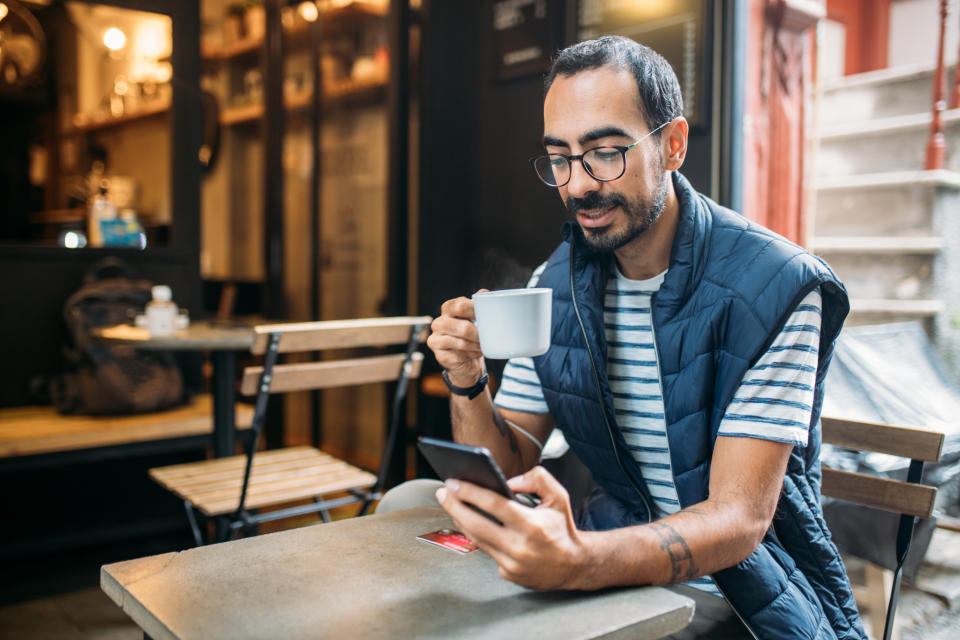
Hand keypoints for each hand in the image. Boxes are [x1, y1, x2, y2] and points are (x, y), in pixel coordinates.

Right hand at [426, 292, 487, 386]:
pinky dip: (472, 355)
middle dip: (479, 334)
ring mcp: (436, 340)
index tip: (488, 316)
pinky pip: (460, 355)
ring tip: (484, 346)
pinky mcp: (440, 356)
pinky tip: (476, 353)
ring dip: (477, 346)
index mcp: (447, 309)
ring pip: (462, 343)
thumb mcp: (475, 318)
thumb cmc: (471, 334)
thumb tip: (484, 292)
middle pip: (462, 327)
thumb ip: (478, 304)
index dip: (475, 310)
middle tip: (490, 337)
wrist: (466, 359)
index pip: (459, 306)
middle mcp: (438, 323)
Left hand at [435, 466, 589, 589]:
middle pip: (476, 524)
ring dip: (460, 519)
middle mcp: (520, 547)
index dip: (470, 492)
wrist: (575, 565)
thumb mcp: (559, 496)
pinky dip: (477, 535)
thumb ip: (537, 479)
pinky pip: (486, 550)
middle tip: (443, 492)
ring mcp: (512, 563)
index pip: (493, 505)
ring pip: (476, 539)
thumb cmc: (563, 527)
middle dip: (454, 506)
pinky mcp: (508, 574)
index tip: (452, 482)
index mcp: (532, 525)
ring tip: (450, 503)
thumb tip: (508, 482)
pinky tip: (469, 522)